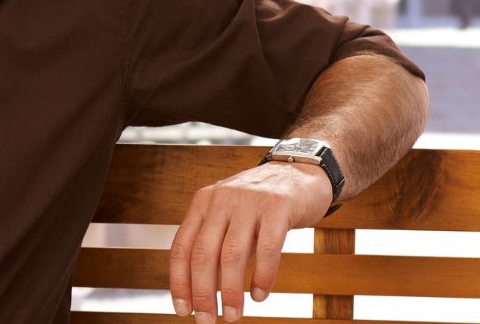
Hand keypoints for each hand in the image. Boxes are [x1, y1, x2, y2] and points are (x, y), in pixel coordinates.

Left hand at [168, 162, 332, 321]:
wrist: (300, 170)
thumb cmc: (261, 204)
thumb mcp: (229, 215)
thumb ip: (214, 242)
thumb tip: (200, 290)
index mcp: (203, 203)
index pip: (182, 247)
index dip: (179, 281)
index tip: (183, 309)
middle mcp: (221, 199)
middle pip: (203, 253)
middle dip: (203, 292)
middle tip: (207, 320)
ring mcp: (249, 201)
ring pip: (232, 255)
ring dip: (230, 291)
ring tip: (232, 315)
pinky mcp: (278, 206)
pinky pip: (268, 249)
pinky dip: (262, 277)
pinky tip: (260, 295)